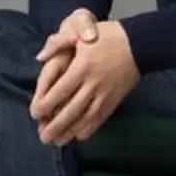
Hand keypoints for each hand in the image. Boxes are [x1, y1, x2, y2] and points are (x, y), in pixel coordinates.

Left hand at [36, 20, 139, 145]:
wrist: (140, 44)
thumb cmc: (108, 36)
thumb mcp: (80, 33)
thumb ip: (58, 43)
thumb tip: (40, 57)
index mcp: (82, 67)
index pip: (60, 90)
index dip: (46, 105)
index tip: (35, 114)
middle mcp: (93, 84)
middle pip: (71, 109)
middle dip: (56, 126)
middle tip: (43, 137)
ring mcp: (105, 94)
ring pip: (86, 118)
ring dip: (71, 132)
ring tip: (57, 142)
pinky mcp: (115, 100)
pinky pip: (101, 118)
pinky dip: (90, 129)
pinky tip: (80, 136)